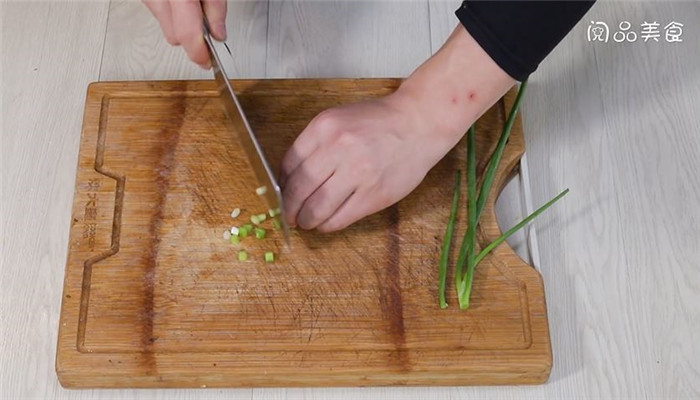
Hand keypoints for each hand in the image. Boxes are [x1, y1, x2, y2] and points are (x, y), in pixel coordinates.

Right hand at [143, 0, 226, 67]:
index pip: (186, 34)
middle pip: (173, 35)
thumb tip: (218, 34)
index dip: (198, 53)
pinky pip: (158, 13)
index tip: (207, 61)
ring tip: (193, 5)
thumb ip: (216, 9)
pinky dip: (172, 13)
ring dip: (180, 23)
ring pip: (164, 25)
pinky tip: (181, 3)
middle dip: (192, 37)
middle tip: (208, 24)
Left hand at [280, 26, 514, 231]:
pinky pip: (340, 218)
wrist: (419, 123)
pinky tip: (326, 223)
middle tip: (289, 216)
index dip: (281, 186)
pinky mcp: (374, 194)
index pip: (289, 164)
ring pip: (316, 208)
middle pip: (298, 189)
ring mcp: (358, 173)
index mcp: (324, 127)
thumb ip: (315, 144)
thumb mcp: (339, 119)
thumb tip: (291, 178)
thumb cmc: (378, 122)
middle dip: (289, 209)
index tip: (282, 195)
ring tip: (306, 222)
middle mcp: (339, 148)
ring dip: (306, 220)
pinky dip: (327, 225)